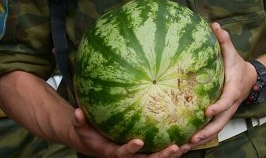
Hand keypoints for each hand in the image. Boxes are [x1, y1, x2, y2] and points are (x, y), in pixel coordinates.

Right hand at [69, 106, 191, 156]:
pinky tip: (188, 136)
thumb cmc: (89, 134)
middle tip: (173, 147)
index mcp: (113, 152)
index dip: (131, 149)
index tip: (138, 141)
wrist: (96, 143)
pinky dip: (174, 146)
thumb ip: (79, 121)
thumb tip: (78, 111)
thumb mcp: (81, 128)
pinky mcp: (147, 150)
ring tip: (187, 144)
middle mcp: (129, 157)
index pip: (123, 154)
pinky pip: (161, 149)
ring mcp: (140, 155)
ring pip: (158, 157)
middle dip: (161, 156)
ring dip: (173, 153)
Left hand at [189, 22, 254, 146]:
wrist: (251, 78)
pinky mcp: (222, 116)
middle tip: (193, 138)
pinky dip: (202, 136)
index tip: (206, 111)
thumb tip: (214, 24)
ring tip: (186, 146)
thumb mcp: (231, 52)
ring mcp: (227, 112)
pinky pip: (212, 128)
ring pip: (216, 129)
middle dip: (207, 131)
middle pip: (221, 122)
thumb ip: (223, 40)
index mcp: (233, 89)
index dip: (218, 107)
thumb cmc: (237, 64)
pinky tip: (187, 142)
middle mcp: (231, 105)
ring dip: (202, 138)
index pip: (226, 101)